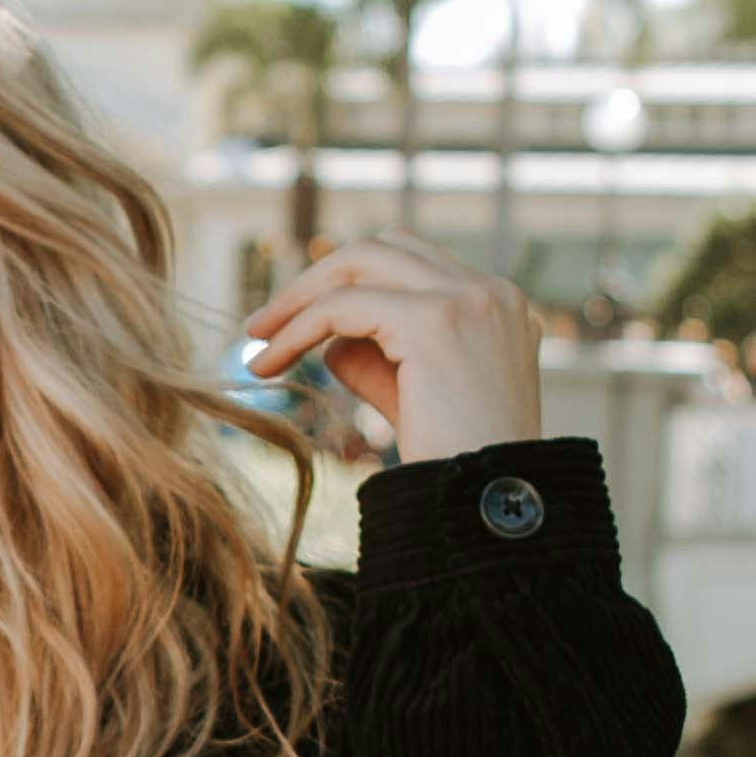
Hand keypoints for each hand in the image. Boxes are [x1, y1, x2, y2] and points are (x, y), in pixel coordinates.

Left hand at [241, 239, 540, 467]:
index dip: (349, 283)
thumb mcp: (412, 398)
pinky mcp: (434, 321)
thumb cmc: (453, 467)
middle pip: (383, 247)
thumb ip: (377, 359)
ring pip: (360, 262)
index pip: (410, 263)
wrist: (486, 510)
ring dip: (299, 297)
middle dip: (318, 279)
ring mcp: (467, 299)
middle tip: (264, 324)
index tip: (298, 321)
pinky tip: (269, 361)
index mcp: (498, 305)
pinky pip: (342, 306)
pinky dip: (297, 328)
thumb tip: (330, 340)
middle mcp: (490, 291)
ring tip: (257, 339)